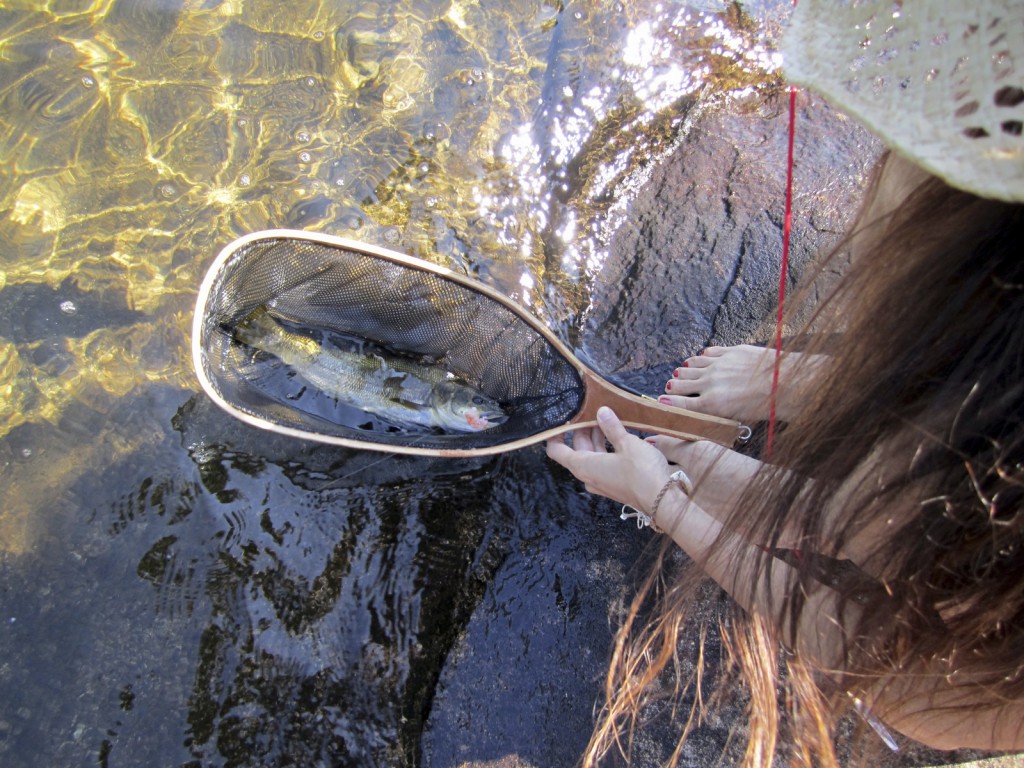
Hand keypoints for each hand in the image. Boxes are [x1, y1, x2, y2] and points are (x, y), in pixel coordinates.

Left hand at [546, 406, 672, 512]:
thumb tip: (601, 412)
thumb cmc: (641, 472)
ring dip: (596, 437)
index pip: (557, 451)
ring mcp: (602, 481)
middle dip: (582, 430)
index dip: (555, 435)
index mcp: (583, 465)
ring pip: (591, 455)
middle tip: (591, 410)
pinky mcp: (615, 484)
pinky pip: (603, 462)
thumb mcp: (627, 443)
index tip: (560, 420)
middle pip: (576, 450)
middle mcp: (588, 475)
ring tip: (605, 417)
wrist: (662, 501)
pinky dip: (606, 447)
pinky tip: (616, 434)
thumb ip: (612, 427)